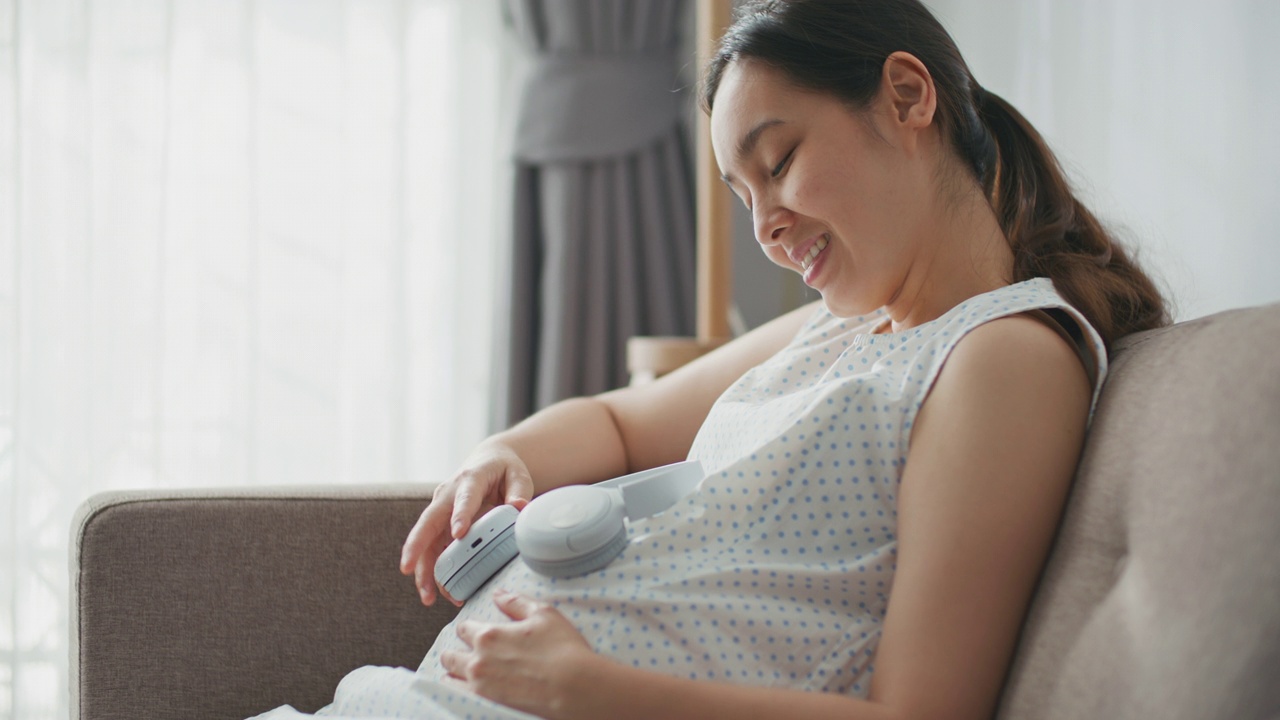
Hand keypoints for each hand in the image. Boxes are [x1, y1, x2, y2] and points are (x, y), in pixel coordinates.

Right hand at [399, 444, 534, 605]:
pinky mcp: (440, 525)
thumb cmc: (504, 470)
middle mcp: (448, 494)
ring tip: (427, 597)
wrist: (488, 462)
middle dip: (416, 546)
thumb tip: (519, 507)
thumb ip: (519, 491)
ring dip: (423, 569)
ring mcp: (440, 510)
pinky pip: (433, 550)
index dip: (460, 515)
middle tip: (406, 569)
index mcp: (470, 479)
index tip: (458, 534)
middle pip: (428, 521)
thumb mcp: (517, 474)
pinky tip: (438, 593)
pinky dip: (433, 571)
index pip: (464, 498)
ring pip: (426, 541)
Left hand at [440, 590, 595, 718]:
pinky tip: (462, 686)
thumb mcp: (543, 614)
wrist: (574, 687)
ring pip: (451, 675)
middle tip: (465, 651)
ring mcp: (480, 685)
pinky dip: (455, 689)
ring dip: (453, 670)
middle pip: (451, 654)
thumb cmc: (563, 649)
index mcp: (489, 635)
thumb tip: (498, 594)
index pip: (464, 628)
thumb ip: (516, 602)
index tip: (474, 631)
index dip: (469, 628)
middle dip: (456, 650)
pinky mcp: (485, 704)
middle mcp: (478, 660)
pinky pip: (457, 696)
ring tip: (460, 670)